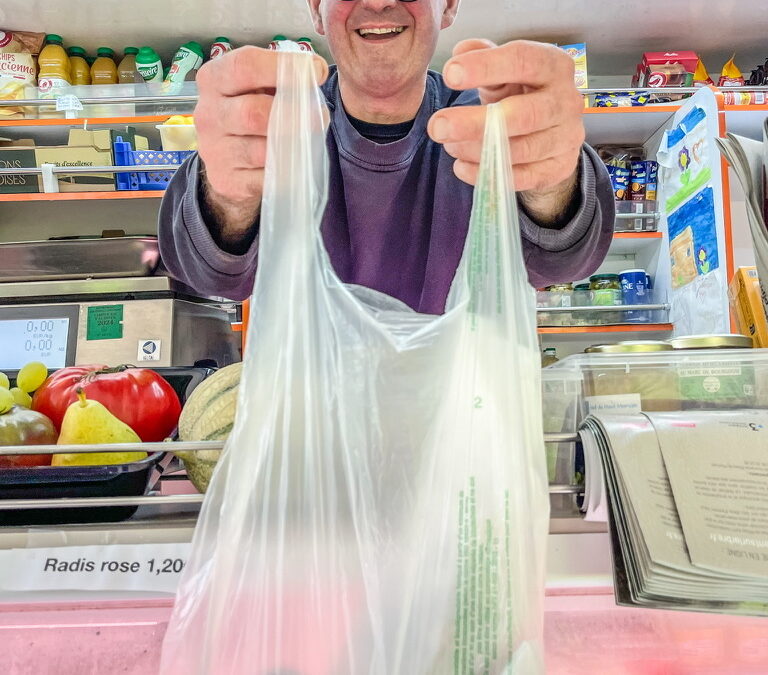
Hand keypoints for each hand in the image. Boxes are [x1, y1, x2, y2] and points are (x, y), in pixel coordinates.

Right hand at [194, 47, 328, 239]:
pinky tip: (296, 164)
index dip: (285, 66)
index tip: (317, 70)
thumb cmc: (250, 113)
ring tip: (311, 138)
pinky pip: (267, 178)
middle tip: (321, 115)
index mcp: (213, 80)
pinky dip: (288, 172)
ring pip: (262, 151)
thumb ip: (279, 76)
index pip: (245, 66)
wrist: (228, 162)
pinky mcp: (226, 180)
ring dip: (294, 145)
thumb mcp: (256, 87)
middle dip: (295, 113)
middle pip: (253, 112)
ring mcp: (214, 151)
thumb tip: (315, 72)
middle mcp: (208, 114)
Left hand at [427, 40, 584, 197]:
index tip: (450, 75)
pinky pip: (521, 178)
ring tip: (449, 145)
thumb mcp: (504, 71)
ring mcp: (566, 137)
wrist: (551, 131)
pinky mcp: (558, 167)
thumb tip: (461, 51)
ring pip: (519, 150)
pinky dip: (486, 175)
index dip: (485, 67)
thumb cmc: (522, 93)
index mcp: (554, 65)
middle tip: (438, 127)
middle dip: (474, 123)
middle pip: (522, 115)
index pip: (522, 61)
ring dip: (476, 151)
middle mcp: (566, 101)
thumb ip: (483, 56)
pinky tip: (461, 167)